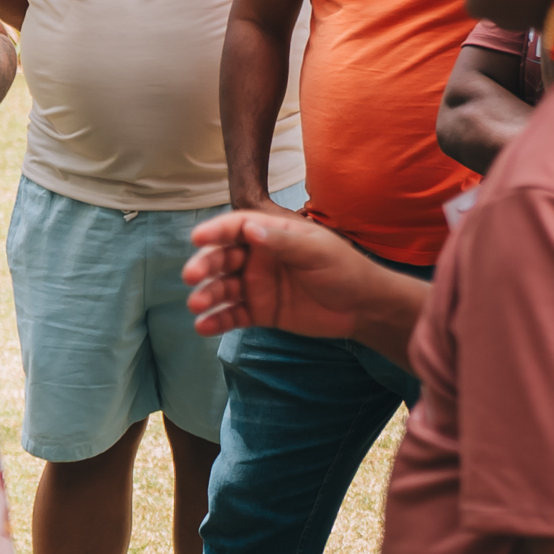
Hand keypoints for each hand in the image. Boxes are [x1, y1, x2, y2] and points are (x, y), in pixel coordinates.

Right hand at [185, 207, 372, 339]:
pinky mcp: (259, 312)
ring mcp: (257, 286)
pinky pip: (232, 315)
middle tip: (191, 276)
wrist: (362, 308)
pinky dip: (217, 320)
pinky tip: (204, 326)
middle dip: (205, 265)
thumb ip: (283, 241)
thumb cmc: (344, 270)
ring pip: (223, 288)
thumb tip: (250, 229)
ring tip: (197, 304)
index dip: (215, 231)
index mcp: (272, 235)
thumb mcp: (316, 250)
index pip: (236, 228)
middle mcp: (258, 258)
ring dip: (207, 293)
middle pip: (222, 257)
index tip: (197, 238)